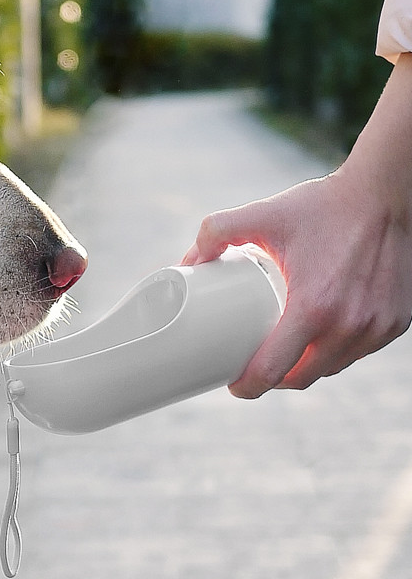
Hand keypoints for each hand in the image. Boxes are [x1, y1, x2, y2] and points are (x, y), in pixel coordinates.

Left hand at [183, 168, 411, 398]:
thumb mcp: (261, 214)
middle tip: (252, 364)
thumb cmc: (323, 206)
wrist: (384, 193)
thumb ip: (215, 232)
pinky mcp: (397, 323)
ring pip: (333, 367)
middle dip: (273, 379)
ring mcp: (378, 328)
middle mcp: (350, 326)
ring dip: (305, 367)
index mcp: (314, 307)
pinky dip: (335, 351)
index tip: (233, 383)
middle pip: (302, 378)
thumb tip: (188, 261)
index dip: (248, 385)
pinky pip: (358, 351)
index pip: (275, 370)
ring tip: (281, 350)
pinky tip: (318, 337)